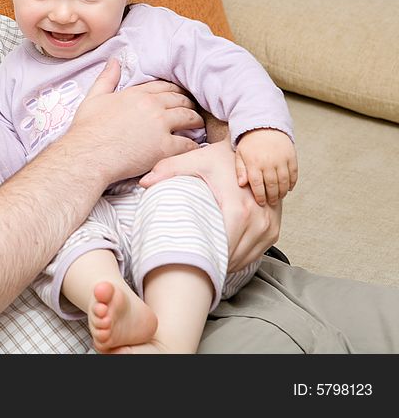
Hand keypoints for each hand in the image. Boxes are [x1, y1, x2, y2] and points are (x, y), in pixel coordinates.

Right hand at [67, 60, 203, 183]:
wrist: (87, 155)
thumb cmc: (87, 130)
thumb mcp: (93, 98)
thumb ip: (106, 79)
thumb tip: (113, 61)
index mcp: (136, 94)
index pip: (164, 86)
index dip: (174, 90)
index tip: (178, 95)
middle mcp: (152, 106)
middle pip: (180, 100)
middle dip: (188, 104)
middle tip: (192, 111)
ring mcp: (160, 125)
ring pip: (189, 118)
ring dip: (195, 121)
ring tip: (197, 127)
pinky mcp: (164, 147)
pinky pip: (188, 144)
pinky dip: (194, 145)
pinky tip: (195, 148)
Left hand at [139, 139, 280, 271]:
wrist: (254, 150)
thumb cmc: (222, 157)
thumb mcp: (195, 159)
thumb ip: (168, 169)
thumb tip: (143, 183)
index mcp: (240, 208)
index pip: (223, 246)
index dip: (206, 258)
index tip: (189, 262)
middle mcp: (259, 219)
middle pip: (234, 256)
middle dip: (214, 263)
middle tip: (192, 267)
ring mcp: (269, 225)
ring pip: (246, 258)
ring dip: (227, 263)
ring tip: (206, 265)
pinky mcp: (273, 228)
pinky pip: (257, 253)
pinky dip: (240, 257)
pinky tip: (222, 257)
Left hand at [235, 129, 297, 205]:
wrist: (264, 126)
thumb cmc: (250, 143)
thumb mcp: (240, 155)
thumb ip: (240, 170)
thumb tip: (242, 184)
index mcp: (254, 163)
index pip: (257, 185)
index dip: (260, 196)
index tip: (261, 202)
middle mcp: (268, 162)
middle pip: (272, 185)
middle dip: (272, 197)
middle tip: (272, 202)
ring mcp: (281, 159)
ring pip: (284, 181)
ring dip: (283, 192)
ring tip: (280, 197)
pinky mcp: (291, 156)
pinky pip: (293, 173)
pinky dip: (292, 183)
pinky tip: (288, 188)